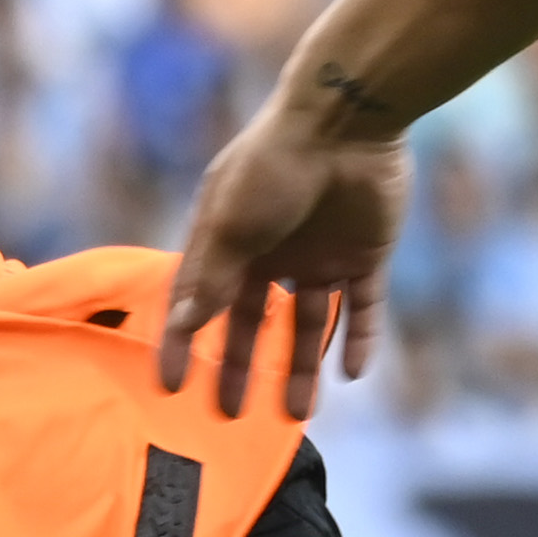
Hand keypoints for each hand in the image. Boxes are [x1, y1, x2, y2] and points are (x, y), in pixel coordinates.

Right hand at [158, 99, 411, 419]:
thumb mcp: (233, 223)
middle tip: (231, 416)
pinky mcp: (366, 254)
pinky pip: (364, 307)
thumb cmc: (275, 164)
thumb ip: (212, 276)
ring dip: (303, 368)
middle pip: (255, 321)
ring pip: (310, 323)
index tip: (172, 387)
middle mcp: (273, 250)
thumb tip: (184, 325)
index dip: (184, 343)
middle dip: (243, 367)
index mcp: (230, 237)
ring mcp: (321, 253)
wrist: (349, 120)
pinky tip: (353, 375)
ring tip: (298, 414)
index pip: (201, 301)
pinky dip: (359, 339)